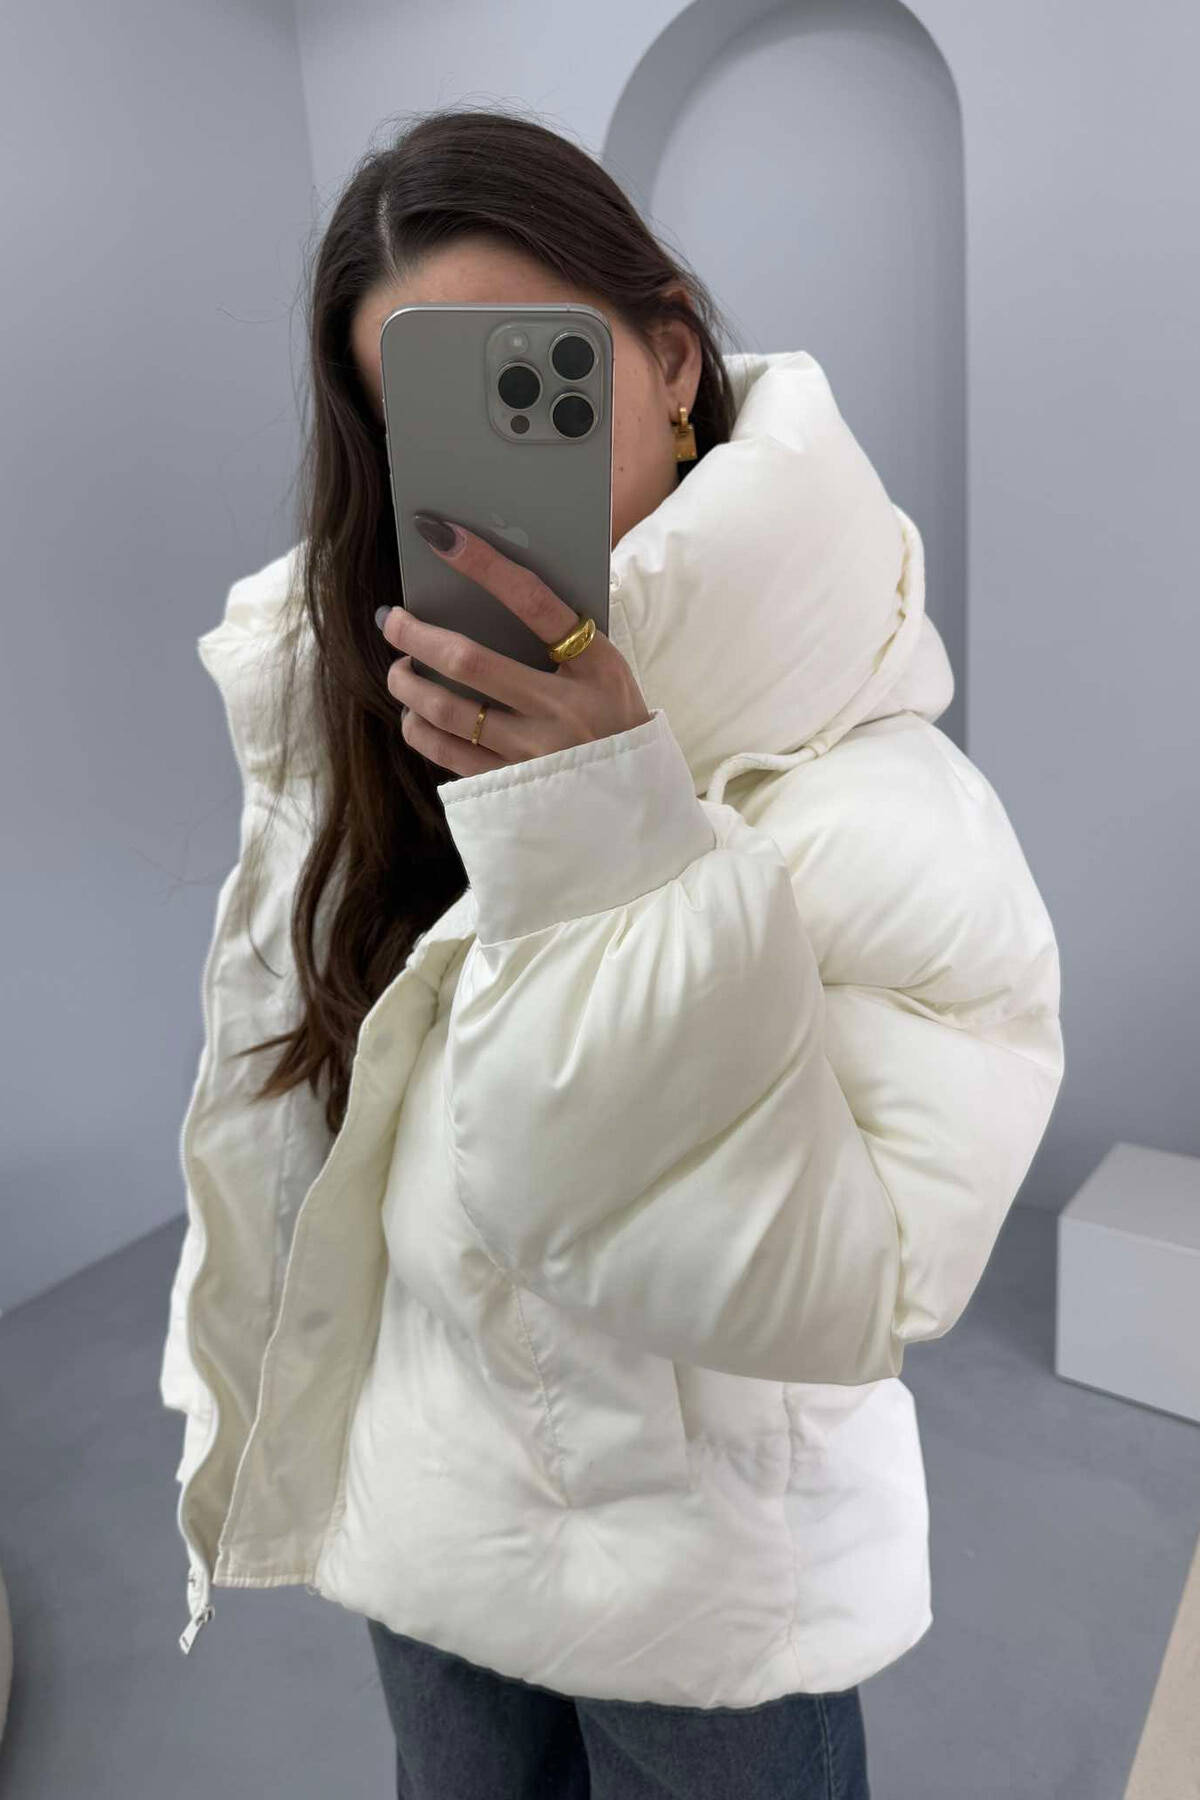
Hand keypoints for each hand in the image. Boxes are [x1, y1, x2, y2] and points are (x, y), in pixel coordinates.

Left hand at [377, 515, 651, 776]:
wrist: (636, 799)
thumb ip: (562, 637)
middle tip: (392, 620)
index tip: (440, 534)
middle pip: (468, 662)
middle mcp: (562, 711)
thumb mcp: (608, 671)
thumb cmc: (615, 719)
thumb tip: (489, 589)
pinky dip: (420, 729)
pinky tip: (414, 715)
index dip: (483, 564)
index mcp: (594, 666)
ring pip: (446, 712)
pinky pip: (447, 754)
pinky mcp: (512, 787)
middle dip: (416, 635)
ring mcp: (534, 754)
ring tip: (400, 671)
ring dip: (408, 685)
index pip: (532, 601)